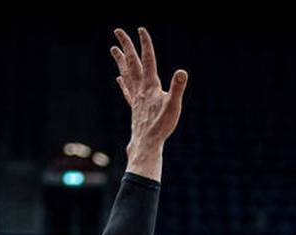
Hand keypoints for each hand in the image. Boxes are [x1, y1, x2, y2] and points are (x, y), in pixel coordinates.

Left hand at [111, 28, 187, 166]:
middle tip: (118, 31)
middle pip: (132, 63)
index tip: (140, 29)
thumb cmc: (161, 126)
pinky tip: (119, 78)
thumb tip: (182, 72)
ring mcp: (136, 98)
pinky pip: (127, 90)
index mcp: (150, 86)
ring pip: (126, 74)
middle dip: (126, 46)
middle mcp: (140, 89)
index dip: (145, 44)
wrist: (146, 144)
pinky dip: (122, 82)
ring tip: (114, 49)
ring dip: (121, 60)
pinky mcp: (135, 107)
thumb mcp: (173, 106)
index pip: (148, 60)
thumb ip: (177, 88)